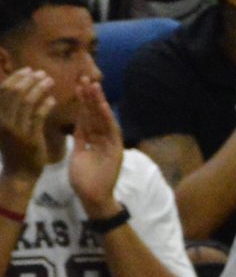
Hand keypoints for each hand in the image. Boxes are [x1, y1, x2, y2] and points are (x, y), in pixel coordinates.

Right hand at [0, 68, 56, 180]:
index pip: (4, 89)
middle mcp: (3, 120)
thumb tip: (19, 90)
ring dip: (39, 88)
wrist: (18, 174)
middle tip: (42, 73)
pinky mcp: (29, 137)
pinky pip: (38, 116)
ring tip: (50, 81)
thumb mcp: (6, 128)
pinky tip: (53, 100)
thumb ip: (10, 111)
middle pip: (15, 92)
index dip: (16, 77)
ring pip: (27, 101)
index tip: (29, 70)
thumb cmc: (15, 149)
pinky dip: (46, 105)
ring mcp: (16, 129)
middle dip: (29, 79)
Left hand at [66, 80, 120, 218]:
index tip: (78, 87)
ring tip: (93, 85)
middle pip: (96, 115)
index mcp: (94, 141)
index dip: (84, 103)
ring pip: (103, 119)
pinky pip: (111, 131)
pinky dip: (106, 118)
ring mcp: (110, 145)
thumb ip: (80, 139)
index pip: (88, 118)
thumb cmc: (83, 180)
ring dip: (98, 102)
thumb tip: (78, 124)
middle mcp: (103, 141)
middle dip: (91, 97)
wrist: (92, 197)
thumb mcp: (78, 154)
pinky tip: (101, 105)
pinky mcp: (116, 150)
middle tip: (86, 78)